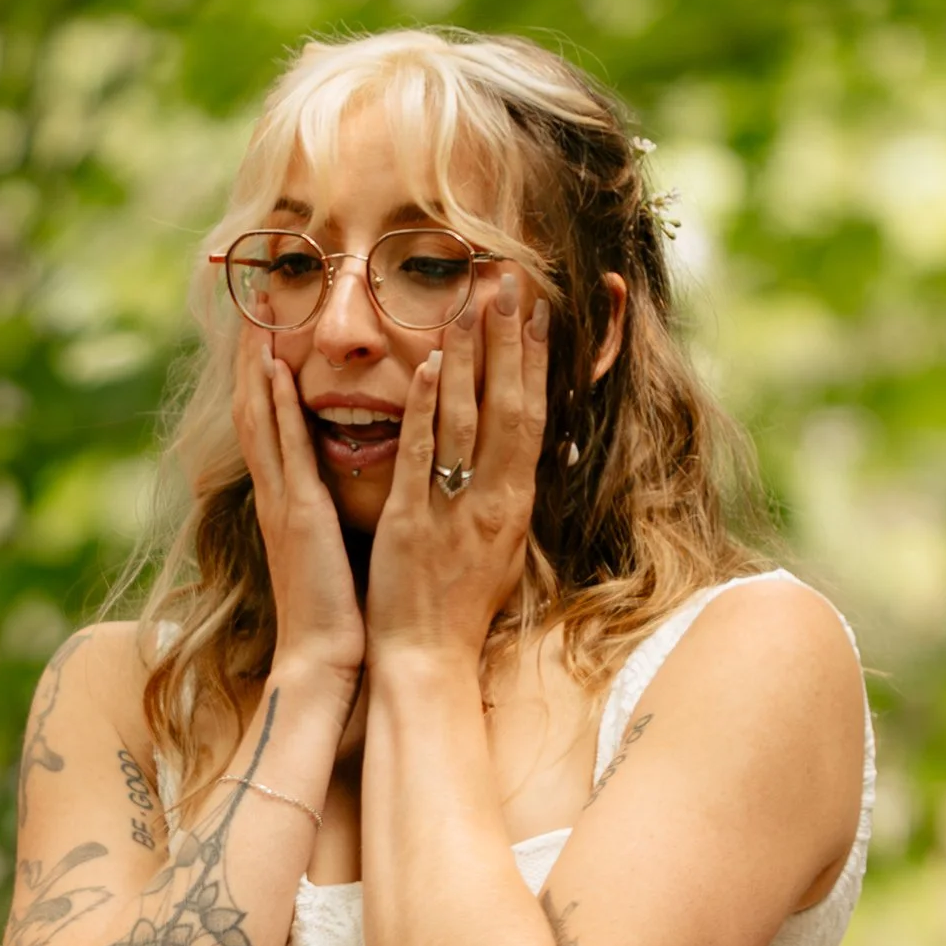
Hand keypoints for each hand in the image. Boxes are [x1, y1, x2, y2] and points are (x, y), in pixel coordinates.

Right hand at [233, 318, 366, 691]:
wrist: (322, 663)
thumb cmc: (335, 615)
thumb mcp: (331, 551)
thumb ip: (328, 515)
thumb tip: (338, 489)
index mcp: (285, 503)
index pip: (268, 425)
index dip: (263, 376)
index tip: (267, 330)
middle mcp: (275, 495)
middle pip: (254, 408)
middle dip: (252, 354)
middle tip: (252, 302)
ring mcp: (282, 502)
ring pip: (261, 418)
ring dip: (259, 364)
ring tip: (258, 315)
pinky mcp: (300, 515)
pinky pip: (288, 450)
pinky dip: (281, 408)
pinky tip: (282, 371)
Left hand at [364, 275, 546, 668]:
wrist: (428, 661)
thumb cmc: (460, 607)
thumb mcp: (501, 546)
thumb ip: (507, 495)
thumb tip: (524, 454)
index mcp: (515, 503)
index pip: (532, 417)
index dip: (535, 362)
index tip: (537, 313)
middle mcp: (492, 500)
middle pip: (508, 407)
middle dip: (508, 342)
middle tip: (509, 284)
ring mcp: (451, 510)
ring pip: (464, 421)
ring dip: (466, 359)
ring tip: (467, 305)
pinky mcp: (409, 523)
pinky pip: (418, 458)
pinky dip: (421, 412)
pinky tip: (422, 369)